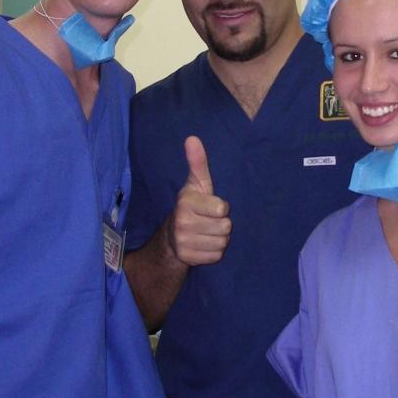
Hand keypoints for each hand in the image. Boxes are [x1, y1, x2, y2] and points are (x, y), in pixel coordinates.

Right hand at [164, 136, 231, 265]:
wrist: (173, 236)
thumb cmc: (192, 205)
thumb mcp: (197, 183)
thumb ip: (197, 162)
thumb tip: (193, 138)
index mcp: (186, 203)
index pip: (221, 209)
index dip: (221, 208)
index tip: (212, 206)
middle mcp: (183, 223)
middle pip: (225, 227)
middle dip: (222, 225)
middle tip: (210, 221)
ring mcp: (184, 242)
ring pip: (222, 243)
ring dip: (219, 238)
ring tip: (207, 232)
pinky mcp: (188, 258)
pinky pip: (216, 256)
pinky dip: (214, 252)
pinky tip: (204, 244)